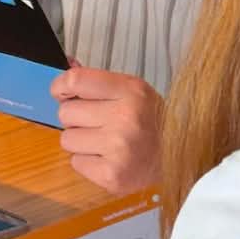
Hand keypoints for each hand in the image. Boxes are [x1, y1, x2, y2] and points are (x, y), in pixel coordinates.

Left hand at [52, 64, 161, 193]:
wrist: (178, 158)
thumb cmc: (150, 122)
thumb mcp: (132, 92)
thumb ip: (97, 81)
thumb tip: (67, 63)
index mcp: (130, 91)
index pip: (75, 80)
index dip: (60, 86)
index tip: (62, 93)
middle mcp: (124, 117)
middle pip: (66, 112)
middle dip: (76, 119)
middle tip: (98, 124)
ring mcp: (118, 148)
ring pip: (67, 139)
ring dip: (80, 142)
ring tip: (104, 143)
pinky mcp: (112, 175)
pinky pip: (75, 163)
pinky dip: (87, 162)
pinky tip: (107, 159)